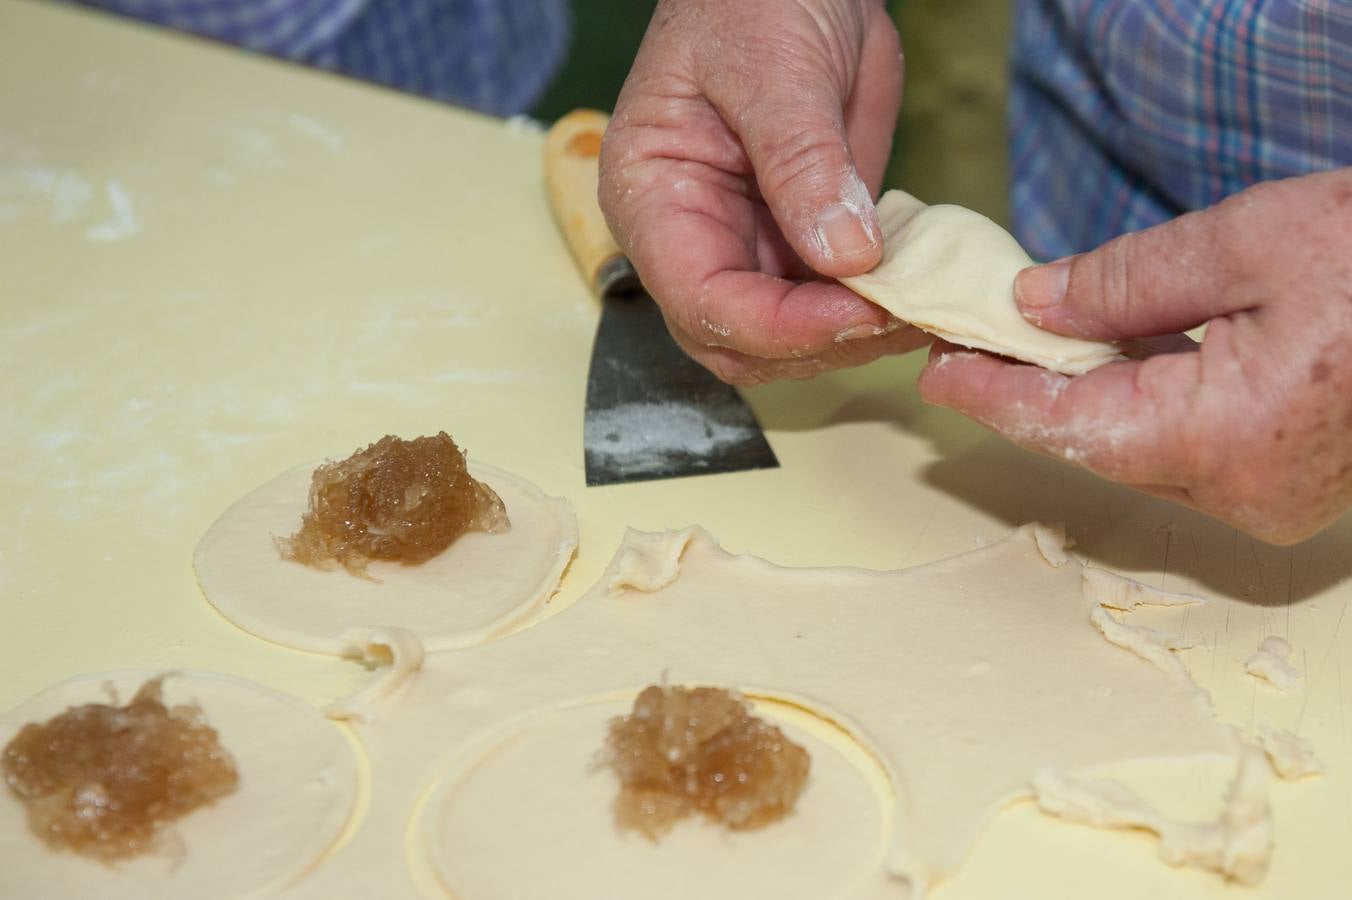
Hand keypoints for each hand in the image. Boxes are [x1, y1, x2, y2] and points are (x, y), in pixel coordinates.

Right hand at [598, 0, 928, 385]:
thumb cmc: (751, 1)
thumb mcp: (775, 69)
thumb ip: (802, 161)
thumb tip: (843, 255)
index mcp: (654, 199)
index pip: (701, 300)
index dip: (777, 325)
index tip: (857, 313)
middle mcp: (694, 237)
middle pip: (740, 340)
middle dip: (817, 344)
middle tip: (900, 317)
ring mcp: (749, 244)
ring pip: (790, 337)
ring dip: (855, 336)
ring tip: (924, 307)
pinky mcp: (801, 241)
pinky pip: (834, 300)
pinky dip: (878, 308)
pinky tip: (923, 289)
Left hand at [918, 169, 1351, 544]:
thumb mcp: (1252, 241)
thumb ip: (1129, 281)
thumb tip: (1036, 303)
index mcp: (1228, 438)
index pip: (1069, 425)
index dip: (994, 394)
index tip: (935, 369)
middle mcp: (1245, 490)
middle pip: (1100, 442)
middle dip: (1033, 390)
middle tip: (970, 343)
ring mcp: (1272, 495)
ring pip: (1143, 446)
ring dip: (1086, 393)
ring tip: (1026, 342)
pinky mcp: (1289, 480)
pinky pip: (1189, 444)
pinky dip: (1145, 398)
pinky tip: (1110, 356)